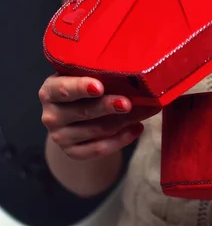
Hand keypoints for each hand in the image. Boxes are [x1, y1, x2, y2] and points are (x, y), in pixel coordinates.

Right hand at [40, 75, 158, 159]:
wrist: (76, 120)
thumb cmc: (85, 91)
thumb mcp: (85, 78)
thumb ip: (100, 75)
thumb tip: (135, 73)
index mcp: (50, 91)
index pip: (63, 89)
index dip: (80, 88)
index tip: (100, 87)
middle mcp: (51, 115)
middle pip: (84, 111)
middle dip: (108, 106)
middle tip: (128, 103)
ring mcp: (60, 137)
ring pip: (98, 130)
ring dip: (125, 120)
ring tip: (146, 110)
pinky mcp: (73, 153)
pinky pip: (100, 148)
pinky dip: (122, 139)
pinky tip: (138, 128)